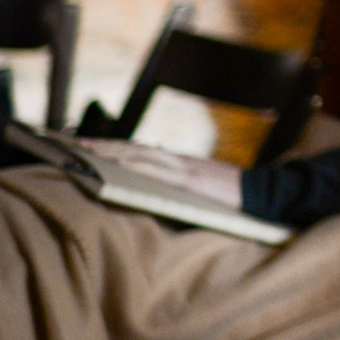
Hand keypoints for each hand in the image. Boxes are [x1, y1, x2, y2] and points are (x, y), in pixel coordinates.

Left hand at [84, 139, 244, 211]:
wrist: (260, 193)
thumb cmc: (231, 195)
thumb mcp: (203, 185)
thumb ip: (180, 182)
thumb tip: (156, 183)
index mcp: (180, 163)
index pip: (142, 151)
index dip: (117, 148)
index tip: (93, 146)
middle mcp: (179, 161)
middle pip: (136, 148)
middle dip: (107, 146)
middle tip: (78, 145)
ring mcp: (184, 169)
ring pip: (143, 154)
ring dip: (114, 151)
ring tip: (90, 151)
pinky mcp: (191, 180)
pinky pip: (159, 170)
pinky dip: (138, 163)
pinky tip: (120, 162)